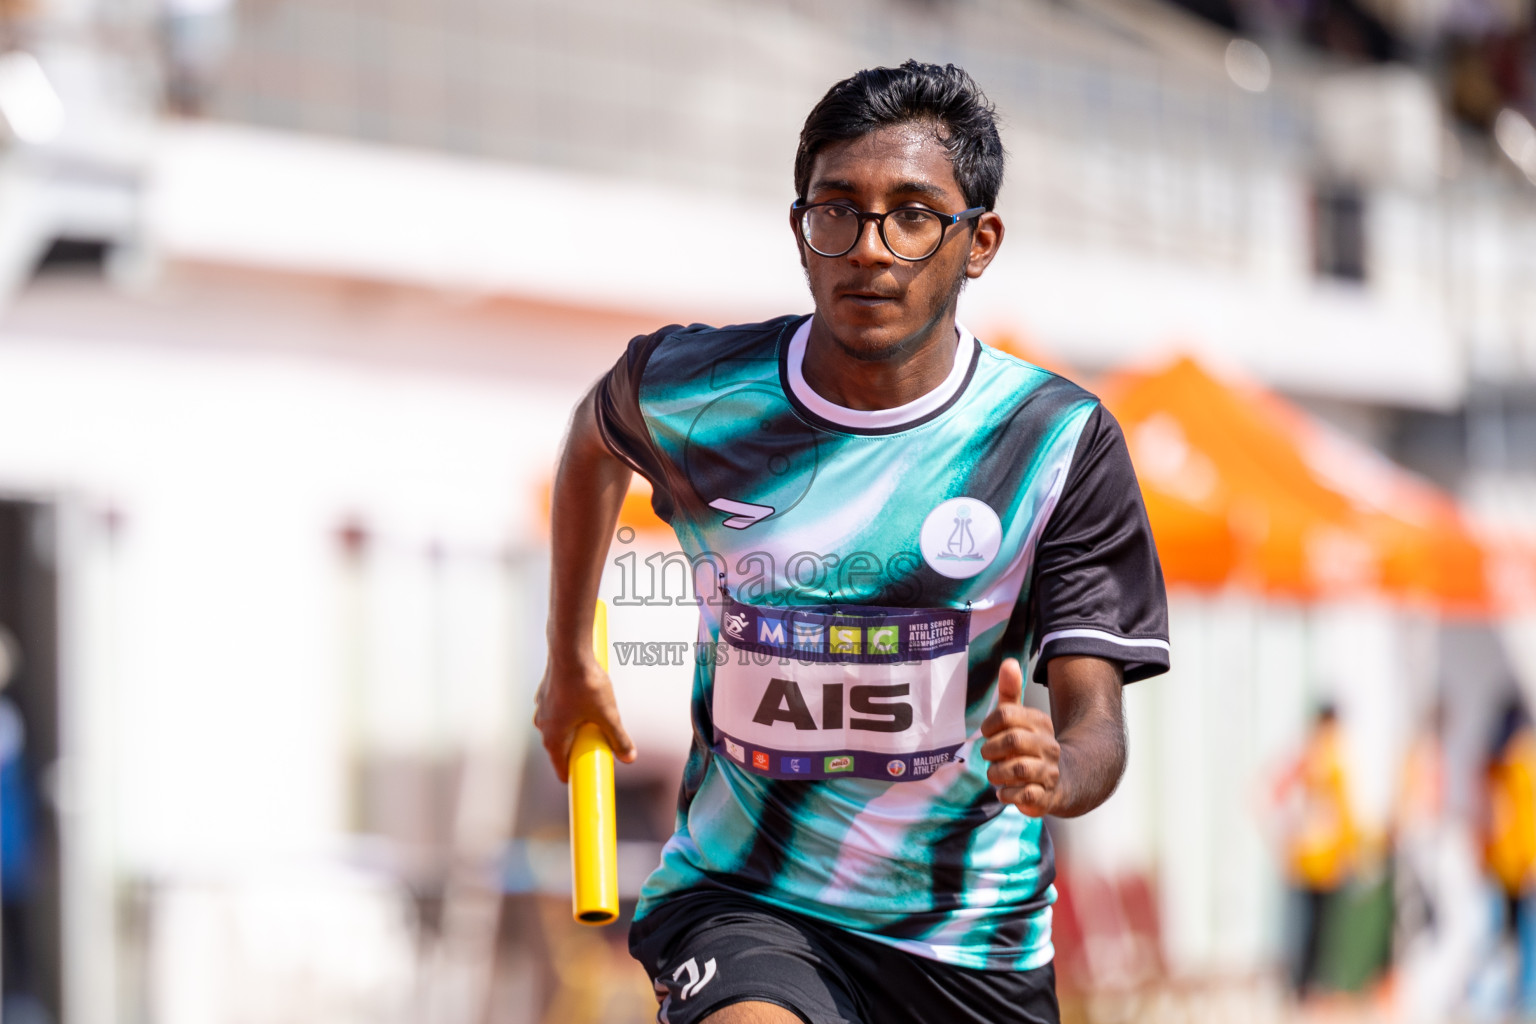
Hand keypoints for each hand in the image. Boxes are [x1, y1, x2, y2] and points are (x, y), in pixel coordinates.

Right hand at [533, 651, 636, 783]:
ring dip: (576, 728)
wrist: (570, 650)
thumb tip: (630, 758)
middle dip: (581, 749)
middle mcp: (542, 725)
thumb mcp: (608, 715)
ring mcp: (542, 708)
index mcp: (553, 737)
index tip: (590, 775)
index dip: (576, 775)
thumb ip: (619, 738)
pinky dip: (571, 712)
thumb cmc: (586, 684)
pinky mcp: (546, 692)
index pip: (561, 768)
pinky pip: (559, 710)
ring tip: (596, 719)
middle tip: (601, 745)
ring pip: (560, 727)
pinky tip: (587, 701)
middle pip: (562, 748)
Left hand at [979, 658, 1061, 816]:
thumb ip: (1010, 692)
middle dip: (991, 750)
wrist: (1060, 782)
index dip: (989, 725)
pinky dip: (1007, 795)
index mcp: (1040, 722)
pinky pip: (1023, 796)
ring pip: (1016, 769)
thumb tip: (1009, 661)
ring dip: (996, 774)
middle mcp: (1048, 745)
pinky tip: (1005, 792)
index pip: (1006, 714)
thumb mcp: (1019, 718)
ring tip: (996, 775)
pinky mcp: (1046, 797)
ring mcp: (1049, 772)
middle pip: (1011, 740)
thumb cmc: (1028, 746)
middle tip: (990, 756)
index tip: (988, 734)